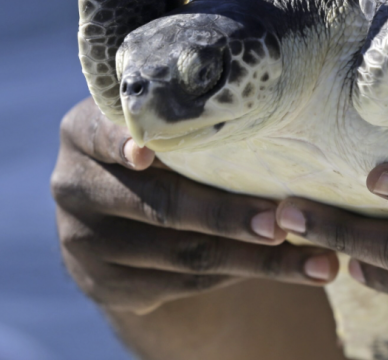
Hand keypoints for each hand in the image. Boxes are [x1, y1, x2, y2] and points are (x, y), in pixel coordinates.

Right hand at [51, 98, 337, 314]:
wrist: (127, 215)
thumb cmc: (165, 148)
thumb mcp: (161, 123)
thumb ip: (185, 114)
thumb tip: (275, 101)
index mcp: (82, 131)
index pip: (101, 135)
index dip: (122, 143)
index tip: (146, 153)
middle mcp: (73, 185)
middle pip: (159, 206)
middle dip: (226, 216)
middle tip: (283, 221)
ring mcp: (83, 241)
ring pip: (182, 255)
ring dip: (254, 260)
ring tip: (315, 259)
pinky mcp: (104, 284)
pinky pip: (182, 284)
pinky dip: (239, 276)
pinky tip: (285, 268)